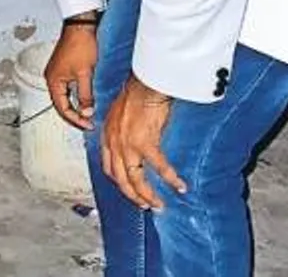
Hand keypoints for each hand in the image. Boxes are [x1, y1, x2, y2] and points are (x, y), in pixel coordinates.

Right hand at [43, 24, 98, 129]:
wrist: (81, 26)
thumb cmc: (81, 44)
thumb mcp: (86, 73)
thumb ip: (85, 95)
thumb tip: (86, 111)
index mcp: (53, 81)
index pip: (62, 108)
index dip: (76, 119)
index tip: (88, 125)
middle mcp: (52, 78)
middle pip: (61, 104)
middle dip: (75, 115)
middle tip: (89, 123)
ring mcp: (57, 73)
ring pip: (65, 96)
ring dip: (76, 106)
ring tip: (88, 114)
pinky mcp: (63, 68)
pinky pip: (68, 88)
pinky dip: (76, 96)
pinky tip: (85, 99)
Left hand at [101, 74, 187, 209]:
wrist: (145, 81)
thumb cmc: (137, 91)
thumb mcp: (121, 111)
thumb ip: (122, 128)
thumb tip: (132, 136)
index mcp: (107, 135)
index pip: (108, 167)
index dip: (118, 181)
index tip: (128, 189)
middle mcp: (114, 143)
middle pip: (120, 179)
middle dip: (132, 196)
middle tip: (144, 205)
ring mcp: (127, 145)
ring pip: (135, 180)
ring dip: (147, 196)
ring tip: (158, 205)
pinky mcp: (144, 143)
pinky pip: (159, 167)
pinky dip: (170, 179)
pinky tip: (179, 186)